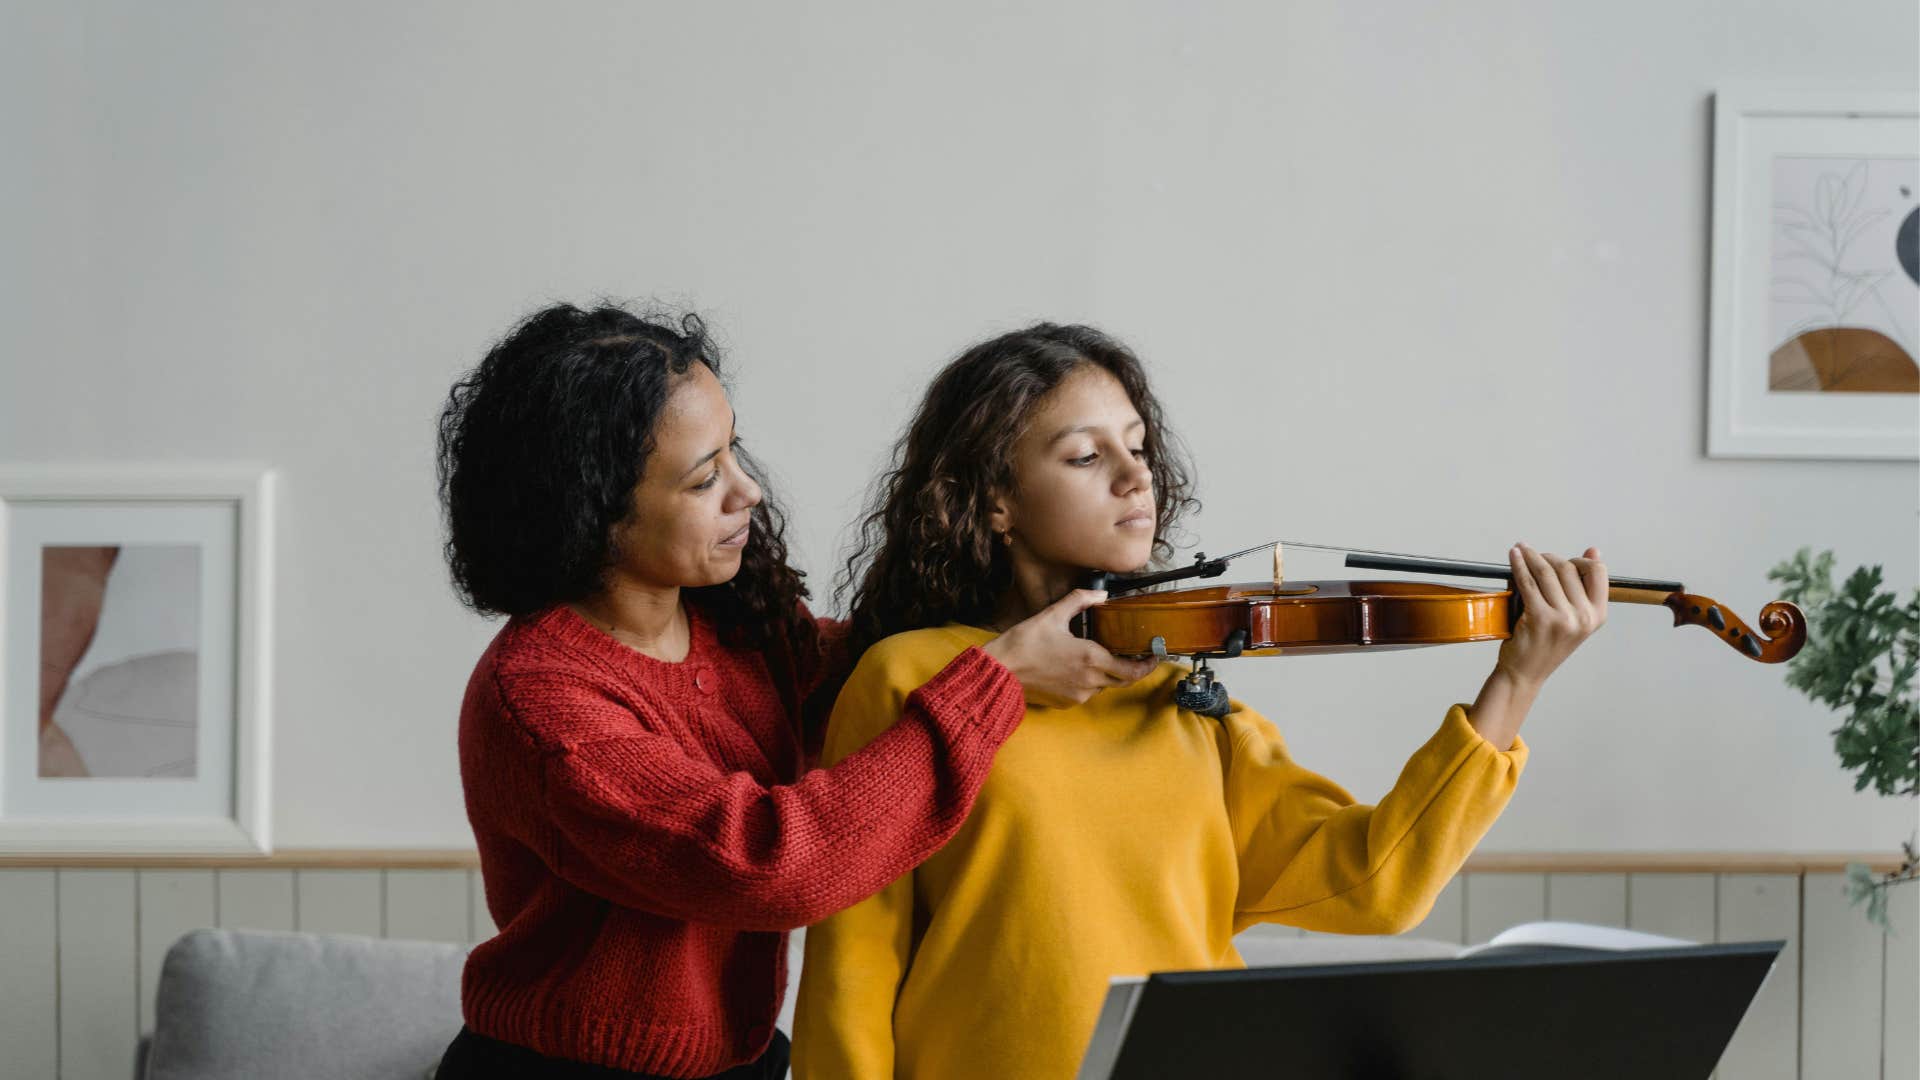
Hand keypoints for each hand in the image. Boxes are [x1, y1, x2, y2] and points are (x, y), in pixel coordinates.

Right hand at [981, 589, 1158, 707]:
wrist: (1000, 673)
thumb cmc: (1023, 644)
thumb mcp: (1052, 614)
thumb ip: (1079, 601)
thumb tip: (1100, 594)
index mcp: (1091, 658)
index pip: (1131, 670)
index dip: (1147, 665)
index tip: (1155, 657)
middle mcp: (1089, 680)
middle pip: (1121, 679)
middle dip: (1130, 669)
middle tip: (1134, 655)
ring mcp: (1078, 695)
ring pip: (1103, 685)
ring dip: (1105, 673)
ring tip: (1096, 655)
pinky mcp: (1066, 703)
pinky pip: (1086, 692)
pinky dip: (1087, 681)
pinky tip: (1074, 667)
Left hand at [1495, 542, 1607, 688]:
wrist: (1526, 672)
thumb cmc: (1547, 644)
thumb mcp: (1574, 618)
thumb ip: (1583, 588)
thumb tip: (1593, 552)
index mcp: (1597, 615)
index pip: (1598, 572)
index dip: (1580, 560)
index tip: (1564, 558)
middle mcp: (1584, 617)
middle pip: (1568, 568)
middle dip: (1549, 557)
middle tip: (1534, 555)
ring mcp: (1562, 618)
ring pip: (1547, 572)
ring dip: (1531, 556)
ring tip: (1522, 550)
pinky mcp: (1539, 617)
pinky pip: (1528, 582)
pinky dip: (1519, 564)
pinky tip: (1514, 555)